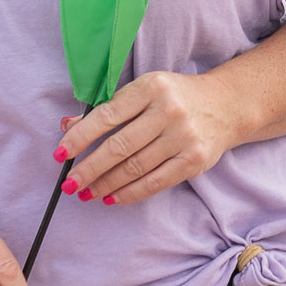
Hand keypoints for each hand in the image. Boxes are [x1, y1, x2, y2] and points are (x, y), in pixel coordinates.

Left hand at [55, 70, 236, 205]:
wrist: (225, 105)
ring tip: (86, 193)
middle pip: (119, 146)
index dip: (80, 136)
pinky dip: (129, 193)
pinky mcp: (193, 161)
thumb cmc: (174, 96)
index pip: (107, 115)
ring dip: (105, 184)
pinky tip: (111, 197)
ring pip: (135, 167)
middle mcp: (168, 111)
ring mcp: (183, 137)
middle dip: (89, 168)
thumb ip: (108, 107)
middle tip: (69, 183)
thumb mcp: (143, 90)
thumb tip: (66, 125)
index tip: (60, 153)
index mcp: (150, 87)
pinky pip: (154, 182)